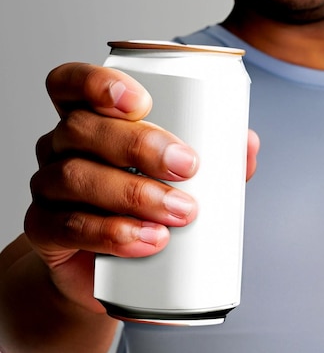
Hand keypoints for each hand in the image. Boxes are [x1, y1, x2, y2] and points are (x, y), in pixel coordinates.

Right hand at [23, 62, 259, 312]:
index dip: (97, 82)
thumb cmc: (151, 208)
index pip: (71, 83)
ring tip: (182, 213)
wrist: (117, 270)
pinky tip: (149, 239)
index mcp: (91, 120)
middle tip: (188, 166)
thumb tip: (248, 141)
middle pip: (81, 128)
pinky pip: (67, 226)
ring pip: (75, 176)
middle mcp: (61, 147)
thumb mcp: (187, 180)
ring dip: (133, 193)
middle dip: (139, 144)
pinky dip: (112, 233)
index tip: (143, 102)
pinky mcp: (45, 232)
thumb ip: (219, 159)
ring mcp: (47, 188)